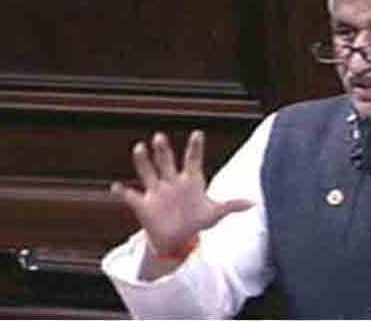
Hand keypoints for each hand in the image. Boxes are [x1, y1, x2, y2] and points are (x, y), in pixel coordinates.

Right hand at [111, 130, 252, 256]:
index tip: (198, 133)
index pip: (193, 160)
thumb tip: (253, 203)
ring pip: (148, 172)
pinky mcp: (143, 205)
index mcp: (190, 181)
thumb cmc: (196, 220)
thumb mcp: (214, 213)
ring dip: (143, 161)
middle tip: (160, 137)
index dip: (196, 148)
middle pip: (167, 162)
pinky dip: (123, 192)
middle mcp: (171, 181)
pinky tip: (116, 186)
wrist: (177, 237)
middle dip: (163, 150)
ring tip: (139, 148)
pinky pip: (131, 196)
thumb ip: (231, 205)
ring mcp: (156, 191)